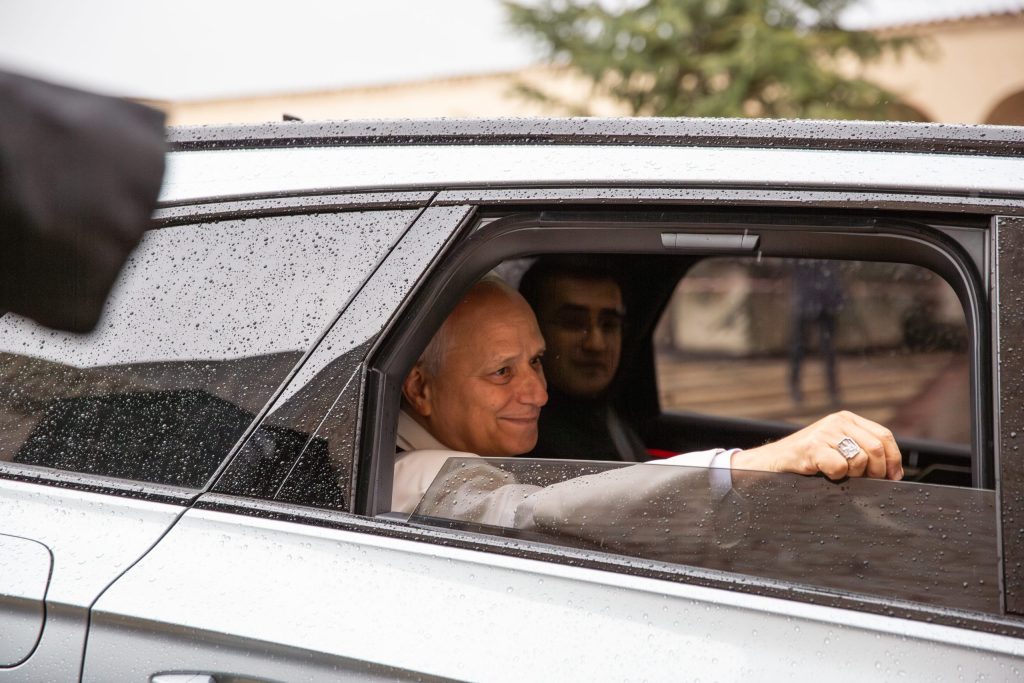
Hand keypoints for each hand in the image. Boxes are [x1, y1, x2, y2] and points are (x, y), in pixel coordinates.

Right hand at [731, 410, 902, 480]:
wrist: (772, 462)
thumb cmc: (807, 460)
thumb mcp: (837, 447)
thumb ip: (861, 449)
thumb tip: (894, 470)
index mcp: (847, 419)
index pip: (884, 436)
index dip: (893, 459)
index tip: (892, 477)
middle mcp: (837, 421)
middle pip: (876, 448)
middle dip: (876, 471)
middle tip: (866, 481)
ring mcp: (824, 433)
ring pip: (860, 459)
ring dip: (854, 475)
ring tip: (839, 475)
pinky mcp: (812, 447)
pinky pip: (839, 467)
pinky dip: (836, 477)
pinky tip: (824, 473)